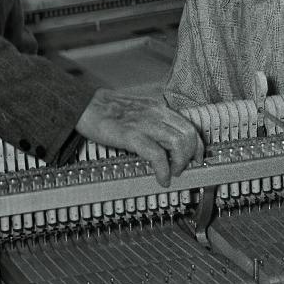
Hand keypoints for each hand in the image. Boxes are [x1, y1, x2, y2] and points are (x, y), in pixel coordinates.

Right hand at [75, 88, 204, 186]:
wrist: (85, 106)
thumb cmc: (108, 111)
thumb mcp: (139, 111)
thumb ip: (153, 122)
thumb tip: (165, 143)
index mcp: (158, 108)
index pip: (189, 126)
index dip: (198, 146)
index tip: (197, 158)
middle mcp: (156, 113)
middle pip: (188, 135)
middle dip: (190, 156)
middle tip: (182, 168)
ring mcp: (145, 124)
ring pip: (178, 143)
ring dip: (179, 164)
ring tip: (171, 174)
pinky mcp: (132, 135)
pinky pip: (157, 155)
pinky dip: (163, 170)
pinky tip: (161, 178)